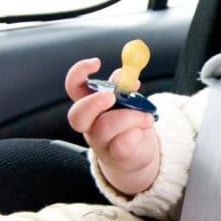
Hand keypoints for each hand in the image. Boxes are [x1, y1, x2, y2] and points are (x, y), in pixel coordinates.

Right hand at [65, 57, 160, 194]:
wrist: (136, 157)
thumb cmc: (128, 125)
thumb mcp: (126, 102)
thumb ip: (124, 87)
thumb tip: (125, 74)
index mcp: (89, 105)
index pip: (74, 87)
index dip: (79, 73)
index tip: (96, 62)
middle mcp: (90, 124)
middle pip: (77, 114)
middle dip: (94, 102)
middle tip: (113, 97)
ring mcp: (100, 142)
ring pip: (105, 126)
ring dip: (131, 116)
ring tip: (146, 116)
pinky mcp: (116, 156)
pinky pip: (123, 143)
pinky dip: (136, 133)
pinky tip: (142, 131)